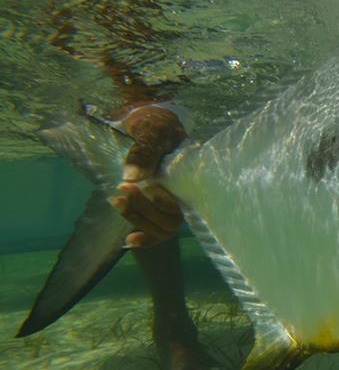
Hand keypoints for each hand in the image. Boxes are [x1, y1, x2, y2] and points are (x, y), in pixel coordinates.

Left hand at [109, 102, 186, 247]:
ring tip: (116, 201)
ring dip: (138, 219)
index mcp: (191, 180)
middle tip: (122, 189)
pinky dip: (144, 239)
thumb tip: (131, 176)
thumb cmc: (158, 128)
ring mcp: (172, 206)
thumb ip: (144, 152)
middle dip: (144, 209)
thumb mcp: (152, 132)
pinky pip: (157, 232)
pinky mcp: (158, 210)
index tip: (146, 186)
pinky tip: (127, 241)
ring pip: (162, 228)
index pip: (184, 205)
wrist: (152, 128)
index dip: (164, 204)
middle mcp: (185, 198)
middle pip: (171, 221)